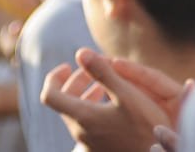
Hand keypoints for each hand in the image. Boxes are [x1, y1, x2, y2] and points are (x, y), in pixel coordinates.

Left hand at [40, 49, 189, 151]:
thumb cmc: (144, 129)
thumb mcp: (126, 95)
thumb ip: (102, 72)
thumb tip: (80, 52)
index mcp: (82, 117)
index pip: (50, 94)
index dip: (54, 77)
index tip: (68, 65)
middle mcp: (80, 132)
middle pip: (64, 102)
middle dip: (75, 81)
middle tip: (92, 71)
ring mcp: (89, 143)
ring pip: (76, 113)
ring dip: (85, 95)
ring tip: (103, 86)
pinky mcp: (98, 149)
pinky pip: (87, 125)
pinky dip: (93, 109)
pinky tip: (113, 105)